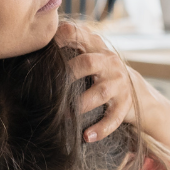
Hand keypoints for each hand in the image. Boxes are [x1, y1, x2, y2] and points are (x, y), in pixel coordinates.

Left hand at [55, 21, 161, 141]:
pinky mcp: (125, 104)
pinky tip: (87, 136)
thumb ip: (68, 48)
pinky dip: (101, 128)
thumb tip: (32, 52)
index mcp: (95, 47)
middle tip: (50, 90)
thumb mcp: (89, 54)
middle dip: (68, 74)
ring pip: (99, 92)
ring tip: (64, 117)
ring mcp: (118, 83)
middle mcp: (109, 62)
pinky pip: (113, 118)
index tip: (43, 49)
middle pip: (87, 63)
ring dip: (80, 105)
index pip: (77, 33)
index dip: (59, 38)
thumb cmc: (101, 72)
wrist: (137, 91)